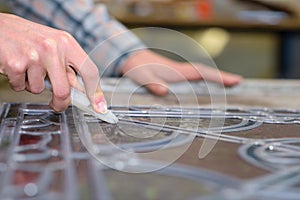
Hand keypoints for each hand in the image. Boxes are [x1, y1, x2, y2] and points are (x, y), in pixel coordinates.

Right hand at [0, 13, 106, 112]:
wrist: (0, 28)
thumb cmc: (30, 38)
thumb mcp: (55, 46)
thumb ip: (68, 67)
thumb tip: (83, 91)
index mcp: (67, 42)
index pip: (89, 71)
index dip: (96, 93)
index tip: (99, 107)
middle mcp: (52, 47)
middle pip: (64, 90)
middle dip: (61, 103)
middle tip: (57, 104)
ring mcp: (34, 55)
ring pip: (40, 90)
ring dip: (34, 85)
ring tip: (28, 69)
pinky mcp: (16, 64)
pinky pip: (22, 88)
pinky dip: (19, 83)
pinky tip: (17, 68)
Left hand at [120, 50, 241, 95]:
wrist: (131, 59)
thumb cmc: (138, 68)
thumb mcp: (143, 76)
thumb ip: (152, 83)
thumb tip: (164, 92)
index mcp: (177, 72)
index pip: (202, 73)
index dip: (218, 77)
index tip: (235, 80)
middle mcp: (181, 72)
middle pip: (206, 74)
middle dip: (222, 77)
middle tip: (239, 83)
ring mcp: (178, 74)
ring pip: (201, 76)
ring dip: (215, 80)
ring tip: (229, 86)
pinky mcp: (174, 77)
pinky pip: (193, 79)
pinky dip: (203, 82)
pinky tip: (205, 89)